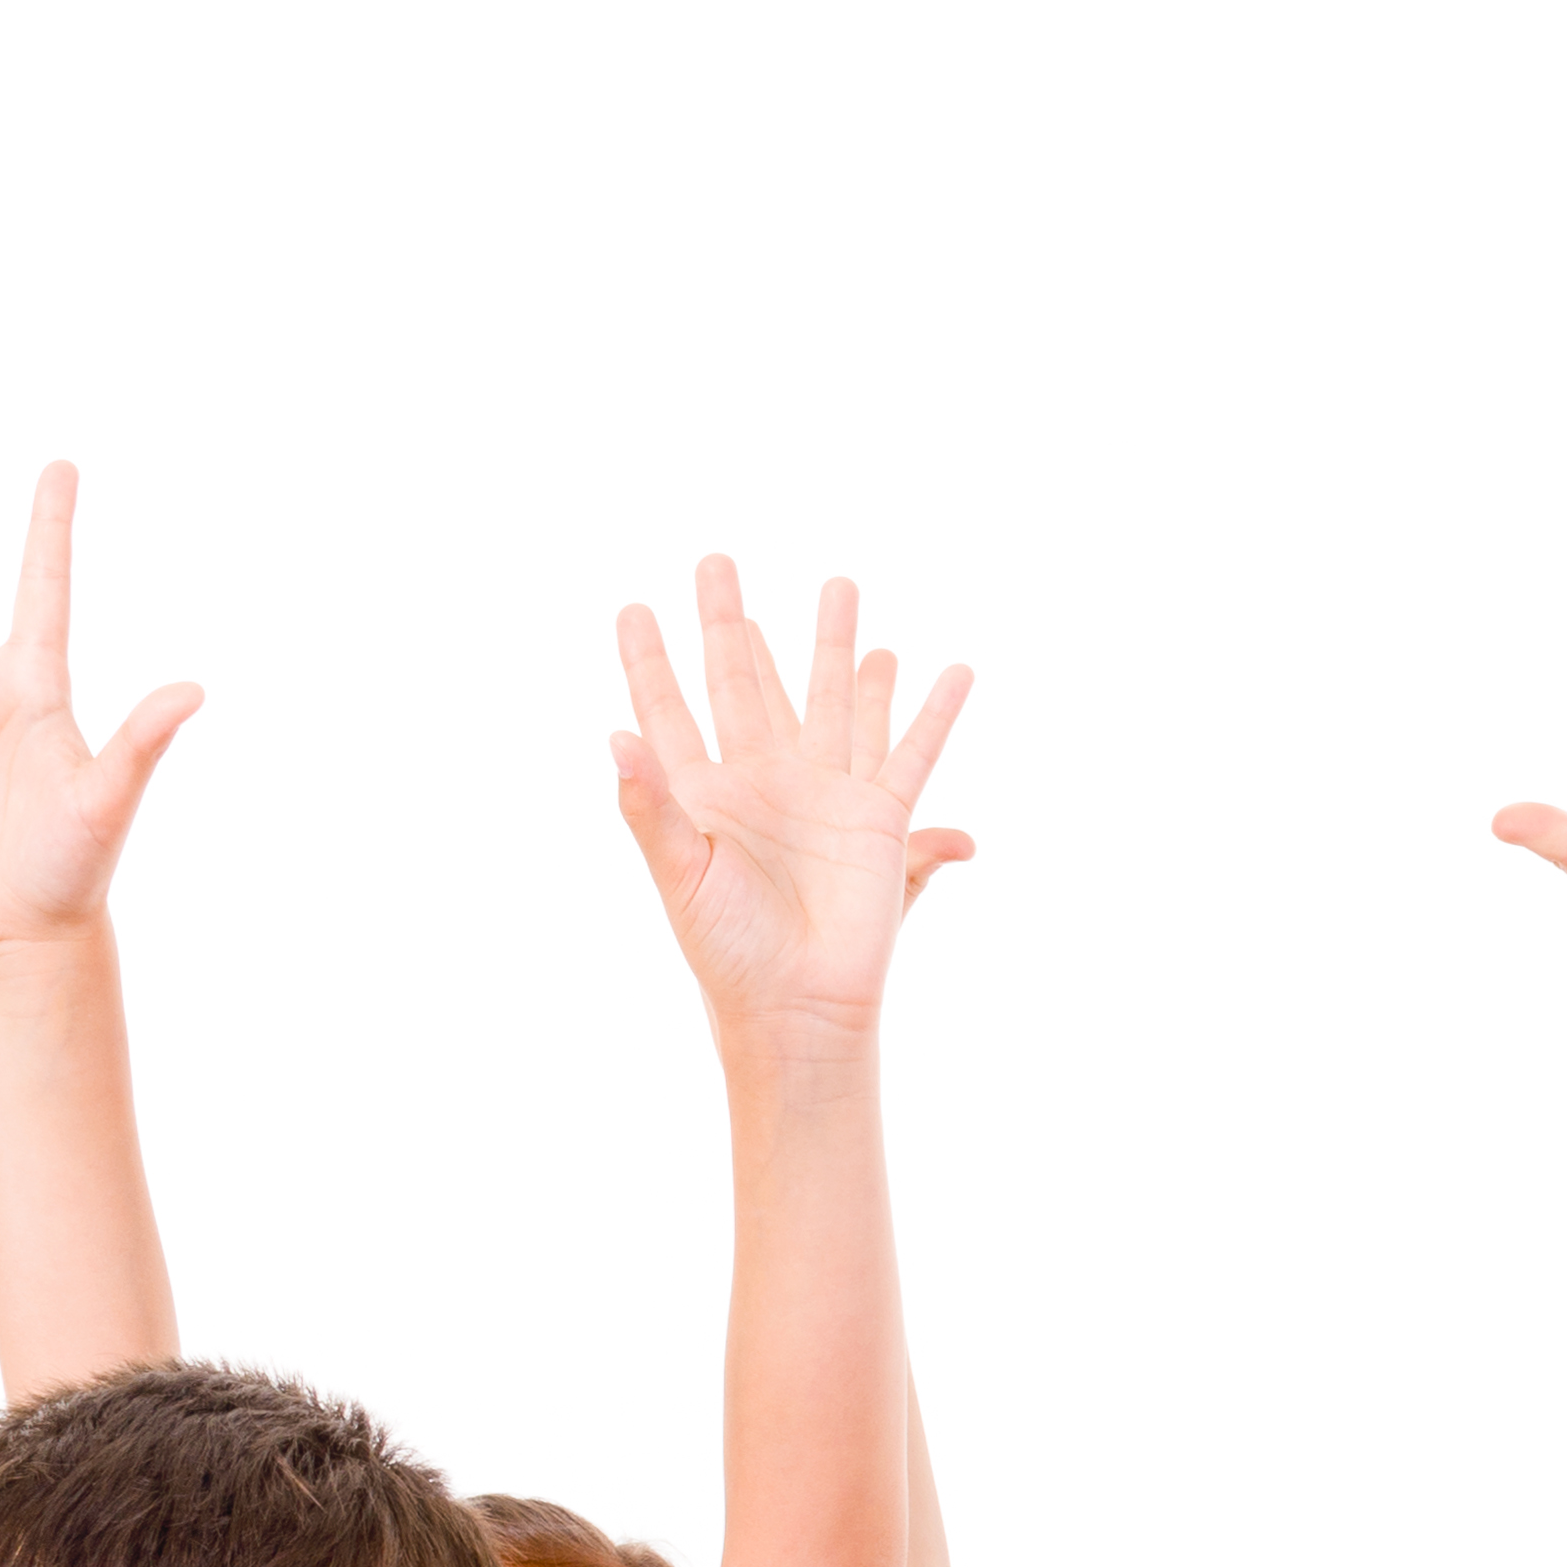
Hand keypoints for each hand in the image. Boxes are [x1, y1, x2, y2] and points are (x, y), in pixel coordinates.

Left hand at [609, 557, 970, 1056]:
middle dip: (731, 622)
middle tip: (717, 559)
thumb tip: (614, 738)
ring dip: (836, 644)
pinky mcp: (881, 821)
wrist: (800, 1007)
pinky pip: (913, 753)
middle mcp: (765, 781)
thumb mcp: (680, 876)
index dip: (649, 659)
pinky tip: (952, 672)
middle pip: (746, 681)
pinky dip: (935, 714)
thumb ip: (651, 807)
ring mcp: (825, 795)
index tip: (633, 606)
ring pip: (832, 698)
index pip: (670, 708)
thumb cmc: (728, 953)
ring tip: (840, 586)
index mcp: (706, 793)